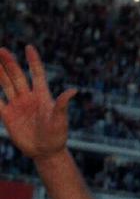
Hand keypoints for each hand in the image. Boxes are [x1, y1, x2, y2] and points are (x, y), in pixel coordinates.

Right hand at [0, 45, 76, 161]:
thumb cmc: (57, 135)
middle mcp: (28, 97)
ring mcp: (17, 106)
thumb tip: (73, 90)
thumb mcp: (60, 119)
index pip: (37, 74)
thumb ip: (62, 104)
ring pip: (5, 85)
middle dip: (9, 63)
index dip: (33, 61)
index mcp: (42, 96)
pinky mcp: (8, 116)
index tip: (29, 47)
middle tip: (1, 49)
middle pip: (17, 76)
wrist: (46, 151)